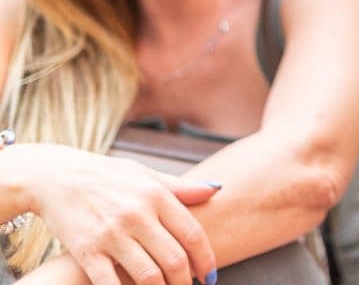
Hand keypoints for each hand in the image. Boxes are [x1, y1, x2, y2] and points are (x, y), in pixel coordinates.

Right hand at [14, 143, 218, 284]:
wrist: (56, 177)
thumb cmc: (106, 175)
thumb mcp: (145, 174)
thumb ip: (180, 186)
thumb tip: (214, 190)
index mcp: (155, 195)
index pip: (192, 234)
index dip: (206, 258)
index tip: (210, 274)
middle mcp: (137, 215)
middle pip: (174, 259)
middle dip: (187, 281)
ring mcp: (111, 235)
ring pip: (148, 276)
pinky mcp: (87, 252)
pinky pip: (110, 284)